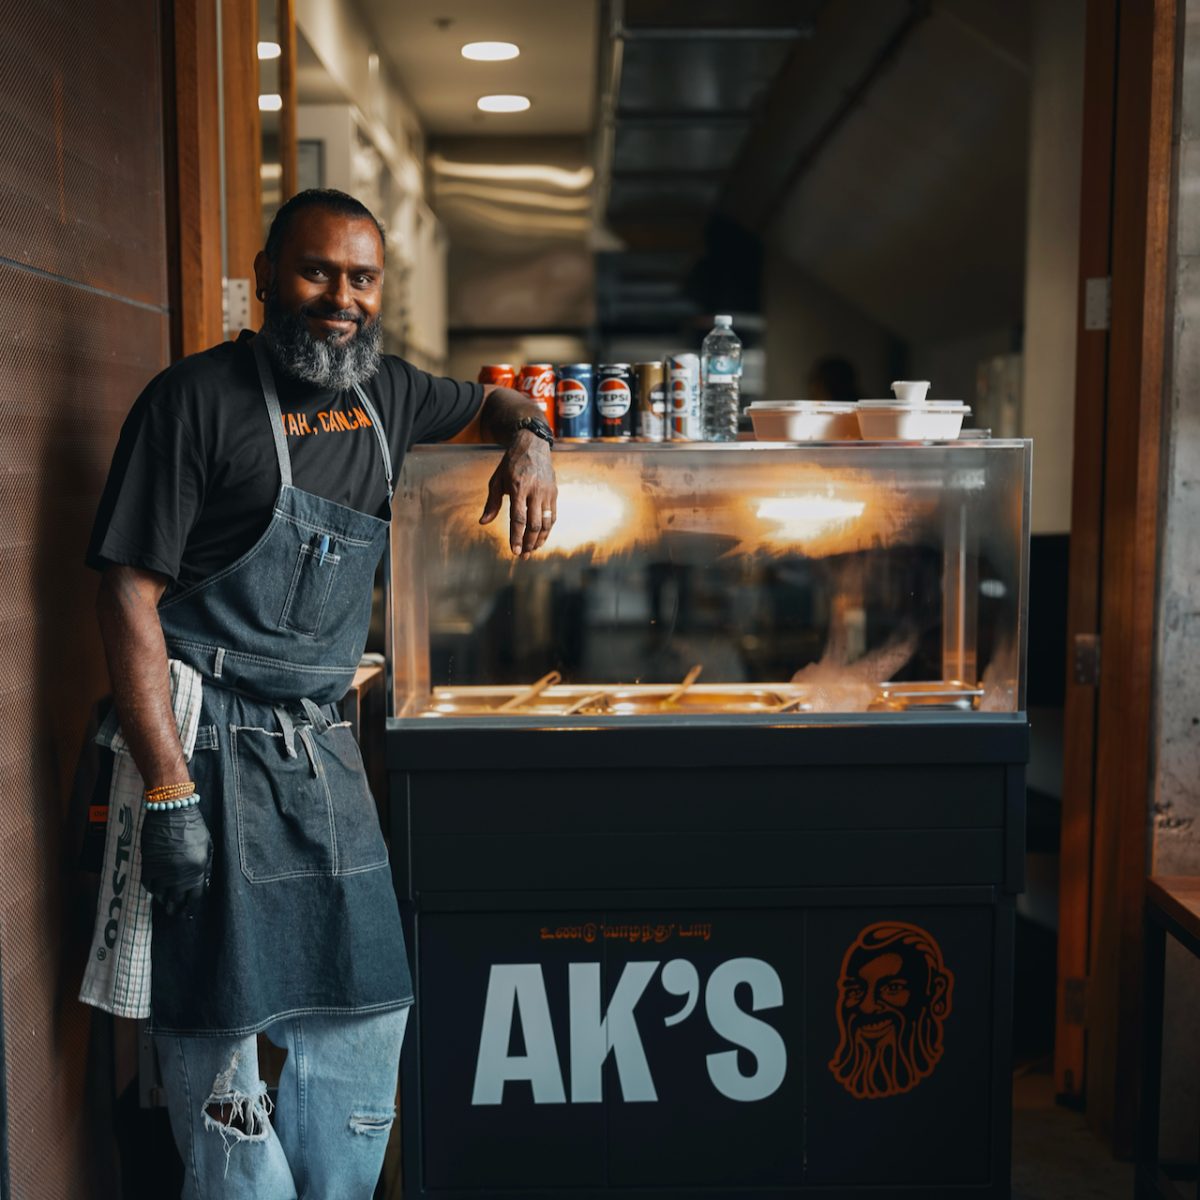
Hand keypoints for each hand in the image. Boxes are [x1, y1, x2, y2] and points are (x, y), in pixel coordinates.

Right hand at [141, 805, 212, 916]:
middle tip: (175, 914)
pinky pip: (148, 884)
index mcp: (197, 869)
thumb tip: (204, 884)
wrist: (171, 810)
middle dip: (175, 909)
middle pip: (176, 900)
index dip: (191, 907)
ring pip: (161, 895)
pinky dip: (152, 889)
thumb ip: (206, 866)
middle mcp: (179, 874)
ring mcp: (163, 870)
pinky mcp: (148, 864)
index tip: (188, 914)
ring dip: (163, 900)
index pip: (194, 896)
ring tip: (165, 903)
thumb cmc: (193, 825)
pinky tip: (155, 889)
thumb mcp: (207, 845)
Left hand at [479, 430, 557, 555]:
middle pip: (534, 524)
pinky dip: (548, 530)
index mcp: (518, 487)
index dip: (516, 537)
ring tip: (532, 550)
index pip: (518, 519)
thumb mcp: (497, 479)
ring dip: (540, 540)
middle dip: (529, 543)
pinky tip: (541, 538)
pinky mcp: (554, 493)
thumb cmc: (511, 463)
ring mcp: (547, 492)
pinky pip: (553, 516)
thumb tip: (483, 522)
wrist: (533, 445)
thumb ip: (492, 502)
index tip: (514, 551)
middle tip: (523, 555)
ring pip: (546, 523)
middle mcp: (535, 491)